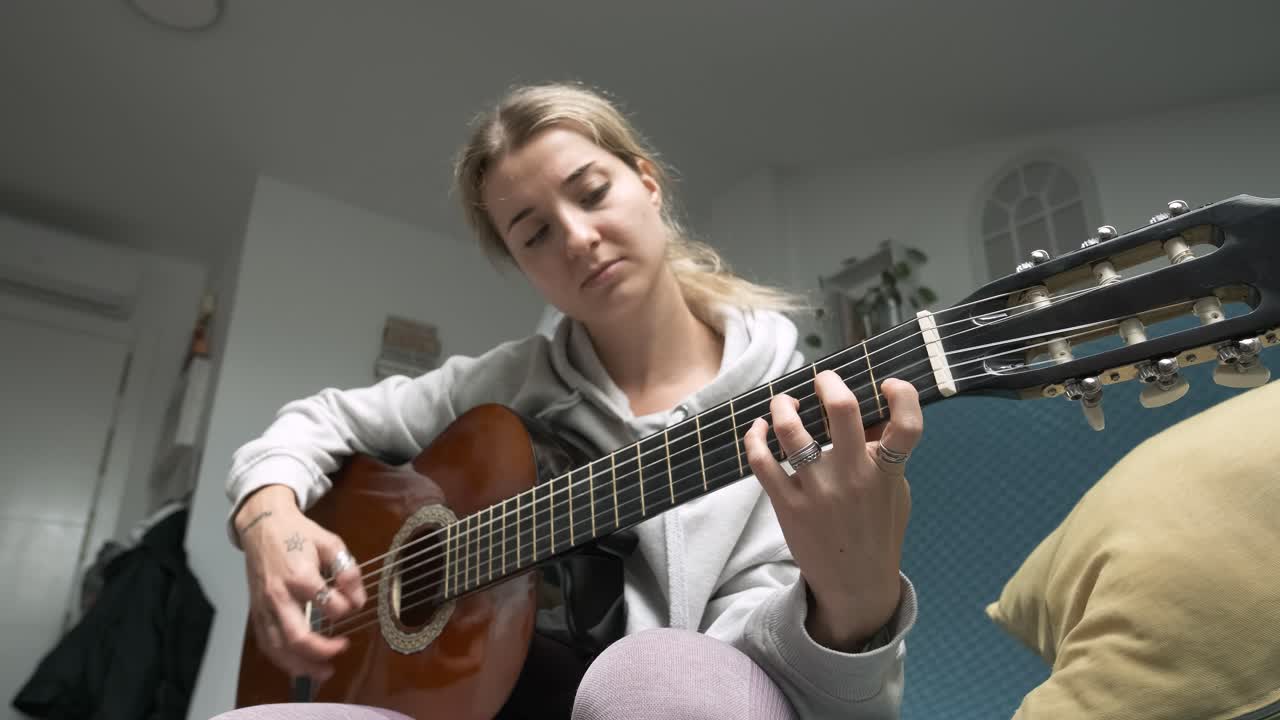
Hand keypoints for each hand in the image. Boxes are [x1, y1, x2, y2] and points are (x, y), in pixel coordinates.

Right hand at [235, 485, 366, 679]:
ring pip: (278, 647)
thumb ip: (347, 571)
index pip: (328, 605)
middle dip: (320, 653)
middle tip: (341, 653)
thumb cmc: (298, 533)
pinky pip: (266, 643)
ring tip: (322, 673)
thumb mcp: (330, 543)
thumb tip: (359, 600)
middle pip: (296, 637)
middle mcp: (278, 596)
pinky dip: (281, 660)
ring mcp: (263, 607)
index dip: (346, 609)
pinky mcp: (256, 612)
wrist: (262, 525)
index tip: (353, 605)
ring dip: (300, 665)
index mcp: (300, 576)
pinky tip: (297, 666)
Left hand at [744, 371, 920, 649]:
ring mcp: (819, 491)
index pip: (907, 425)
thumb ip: (884, 452)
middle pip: (843, 411)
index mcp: (887, 471)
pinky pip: (762, 461)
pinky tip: (759, 428)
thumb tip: (867, 408)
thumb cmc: (877, 529)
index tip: (888, 383)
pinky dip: (756, 437)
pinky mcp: (789, 505)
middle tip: (822, 380)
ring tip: (785, 402)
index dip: (903, 395)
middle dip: (829, 382)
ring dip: (783, 405)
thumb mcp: (895, 491)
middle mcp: (854, 477)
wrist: (855, 583)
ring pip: (791, 431)